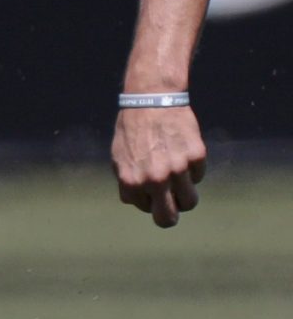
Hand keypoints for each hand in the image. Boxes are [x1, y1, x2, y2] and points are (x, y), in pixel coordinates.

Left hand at [113, 103, 204, 227]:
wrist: (151, 99)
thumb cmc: (132, 129)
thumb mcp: (119, 156)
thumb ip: (127, 181)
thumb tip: (135, 202)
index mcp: (132, 181)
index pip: (147, 210)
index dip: (150, 201)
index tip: (151, 190)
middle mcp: (155, 179)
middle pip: (169, 219)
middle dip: (170, 215)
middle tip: (173, 205)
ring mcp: (178, 169)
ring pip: (190, 201)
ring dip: (185, 193)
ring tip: (178, 177)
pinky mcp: (196, 157)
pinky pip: (199, 176)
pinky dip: (192, 169)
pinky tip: (182, 151)